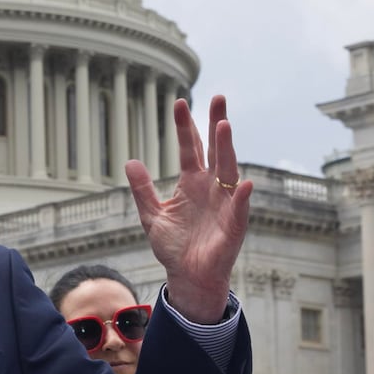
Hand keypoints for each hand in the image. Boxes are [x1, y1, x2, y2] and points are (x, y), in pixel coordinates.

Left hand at [125, 94, 250, 323]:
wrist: (187, 276)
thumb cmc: (173, 246)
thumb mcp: (152, 216)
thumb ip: (143, 190)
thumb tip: (130, 161)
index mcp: (191, 182)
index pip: (189, 148)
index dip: (185, 127)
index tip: (179, 102)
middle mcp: (211, 186)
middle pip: (215, 149)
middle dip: (216, 123)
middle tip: (218, 97)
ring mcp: (225, 202)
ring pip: (228, 170)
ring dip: (227, 148)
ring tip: (224, 125)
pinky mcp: (234, 224)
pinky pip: (239, 207)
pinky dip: (241, 196)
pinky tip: (242, 183)